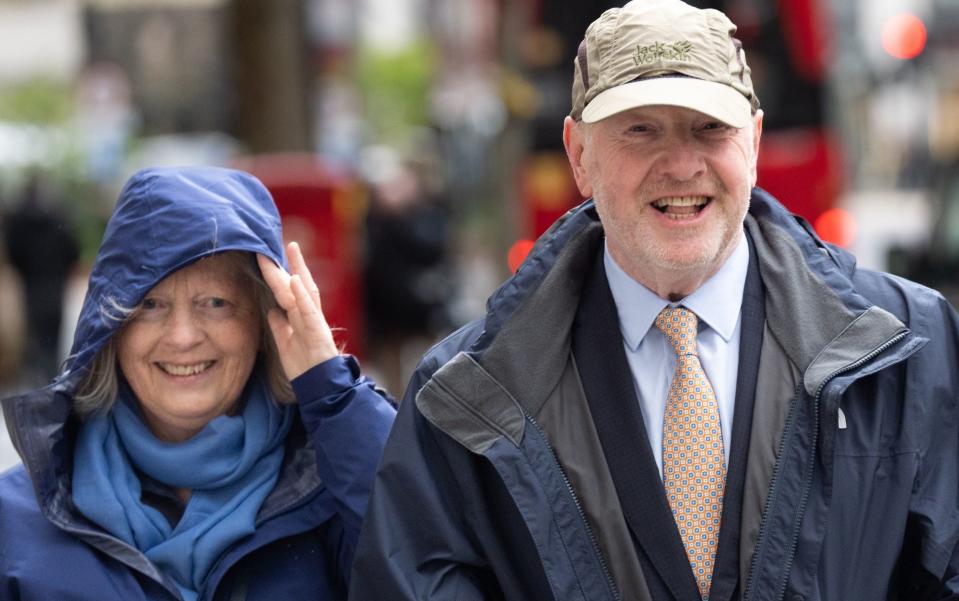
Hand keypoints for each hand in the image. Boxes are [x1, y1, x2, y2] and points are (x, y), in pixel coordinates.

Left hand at [257, 242, 338, 379]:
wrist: (319, 386)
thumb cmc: (304, 366)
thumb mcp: (286, 344)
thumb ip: (280, 327)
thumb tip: (271, 311)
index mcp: (301, 317)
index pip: (289, 290)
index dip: (278, 273)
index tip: (266, 256)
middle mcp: (309, 314)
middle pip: (297, 283)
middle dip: (288, 263)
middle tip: (278, 243)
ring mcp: (314, 320)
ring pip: (305, 290)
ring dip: (298, 268)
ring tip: (291, 249)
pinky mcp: (318, 330)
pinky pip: (309, 309)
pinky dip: (302, 294)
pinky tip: (294, 279)